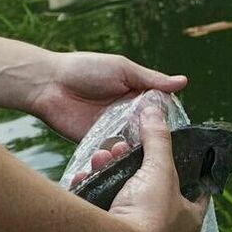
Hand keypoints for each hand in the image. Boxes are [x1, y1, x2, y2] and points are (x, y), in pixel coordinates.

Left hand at [27, 52, 187, 141]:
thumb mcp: (123, 70)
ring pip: (132, 146)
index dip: (166, 122)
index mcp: (136, 96)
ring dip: (136, 150)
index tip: (173, 132)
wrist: (48, 84)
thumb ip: (151, 79)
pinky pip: (112, 155)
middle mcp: (126, 116)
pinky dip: (118, 157)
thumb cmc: (85, 69)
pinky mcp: (97, 145)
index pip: (159, 113)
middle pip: (147, 133)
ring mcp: (112, 132)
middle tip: (157, 148)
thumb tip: (183, 82)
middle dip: (152, 141)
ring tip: (138, 153)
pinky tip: (125, 161)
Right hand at [101, 107, 208, 231]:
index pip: (198, 193)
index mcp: (189, 220)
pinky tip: (84, 178)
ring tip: (100, 158)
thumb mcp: (159, 168)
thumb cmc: (149, 212)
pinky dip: (93, 194)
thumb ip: (158, 138)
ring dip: (109, 176)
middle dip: (135, 167)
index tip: (178, 155)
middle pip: (153, 191)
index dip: (190, 172)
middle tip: (121, 149)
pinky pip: (103, 212)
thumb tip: (156, 107)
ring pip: (125, 199)